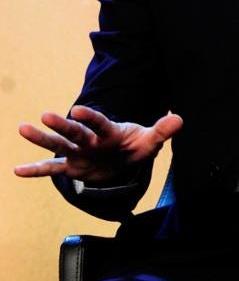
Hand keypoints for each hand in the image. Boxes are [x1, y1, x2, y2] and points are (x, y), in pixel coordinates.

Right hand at [14, 104, 181, 184]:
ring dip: (42, 138)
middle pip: (75, 132)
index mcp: (109, 132)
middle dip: (62, 125)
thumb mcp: (150, 140)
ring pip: (58, 145)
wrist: (125, 158)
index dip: (91, 117)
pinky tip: (17, 171)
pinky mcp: (73, 167)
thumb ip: (162, 131)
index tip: (78, 109)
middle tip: (45, 115)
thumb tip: (179, 119)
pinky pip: (53, 169)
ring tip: (23, 128)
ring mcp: (79, 153)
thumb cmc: (135, 145)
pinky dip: (36, 170)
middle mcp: (90, 141)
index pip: (100, 123)